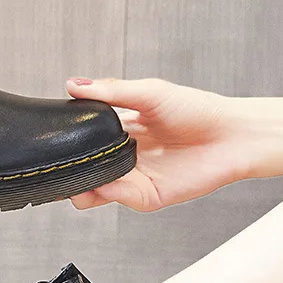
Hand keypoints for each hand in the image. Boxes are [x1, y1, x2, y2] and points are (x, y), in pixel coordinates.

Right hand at [66, 77, 282, 211]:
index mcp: (121, 131)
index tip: (48, 138)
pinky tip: (103, 179)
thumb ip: (111, 92)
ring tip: (75, 174)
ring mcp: (133, 179)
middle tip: (54, 163)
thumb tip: (73, 85)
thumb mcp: (149, 93)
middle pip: (83, 169)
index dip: (66, 142)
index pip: (83, 140)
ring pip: (93, 189)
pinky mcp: (146, 197)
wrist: (234, 135)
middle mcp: (123, 157)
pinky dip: (104, 190)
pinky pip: (116, 197)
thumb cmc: (198, 110)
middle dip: (66, 170)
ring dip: (79, 185)